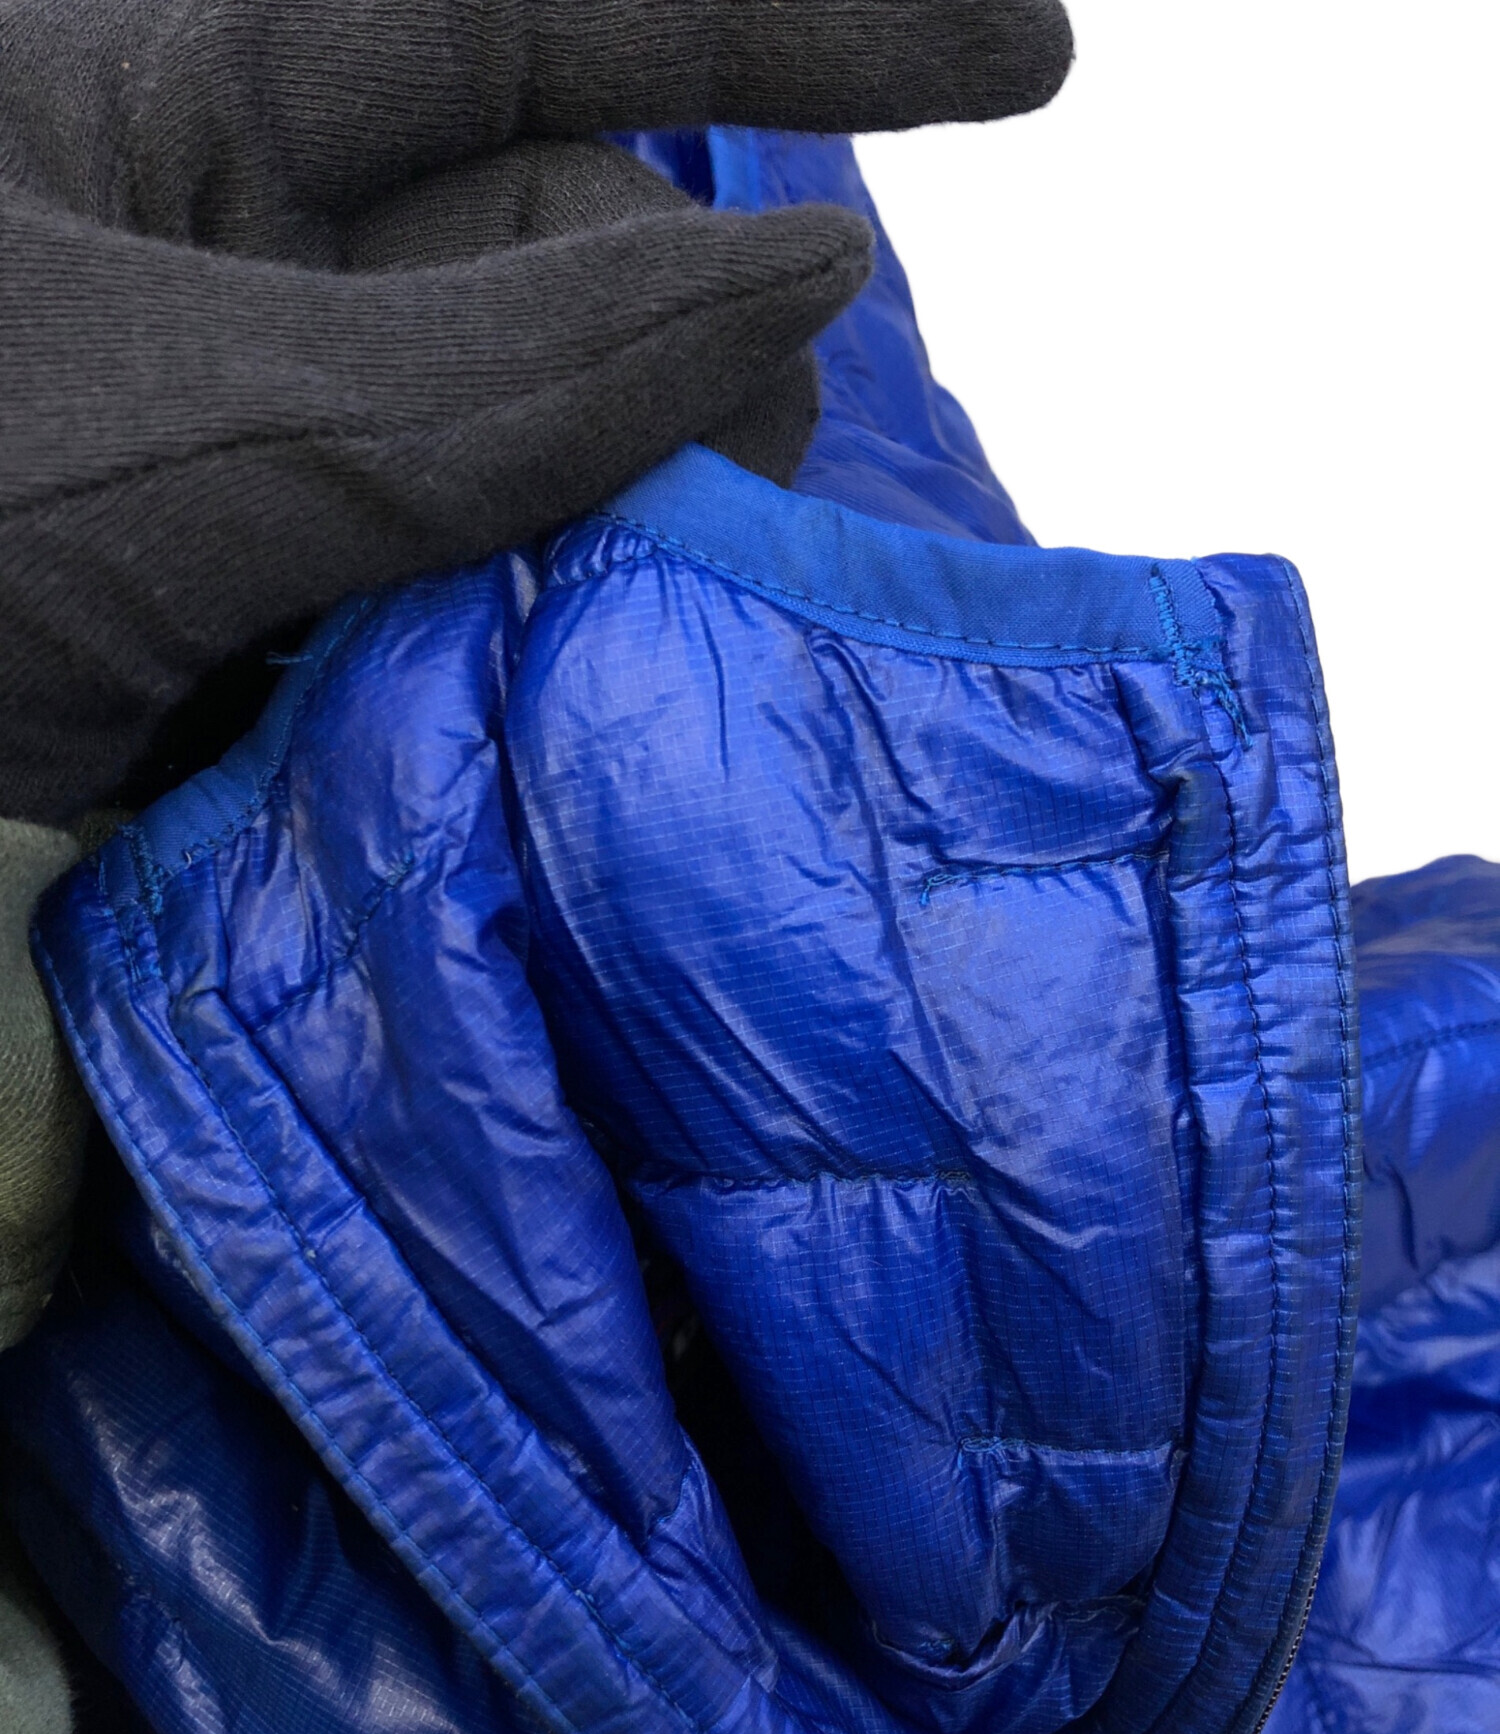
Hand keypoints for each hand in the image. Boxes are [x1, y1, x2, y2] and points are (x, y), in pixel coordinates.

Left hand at [0, 0, 1071, 825]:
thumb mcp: (184, 423)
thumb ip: (510, 371)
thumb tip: (799, 293)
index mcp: (218, 90)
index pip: (564, 11)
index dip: (813, 28)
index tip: (1039, 62)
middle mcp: (273, 238)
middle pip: (588, 273)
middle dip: (697, 394)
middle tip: (737, 538)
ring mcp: (282, 416)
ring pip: (552, 452)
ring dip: (615, 554)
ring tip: (613, 657)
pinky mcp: (274, 578)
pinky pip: (473, 586)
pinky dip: (527, 655)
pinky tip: (544, 720)